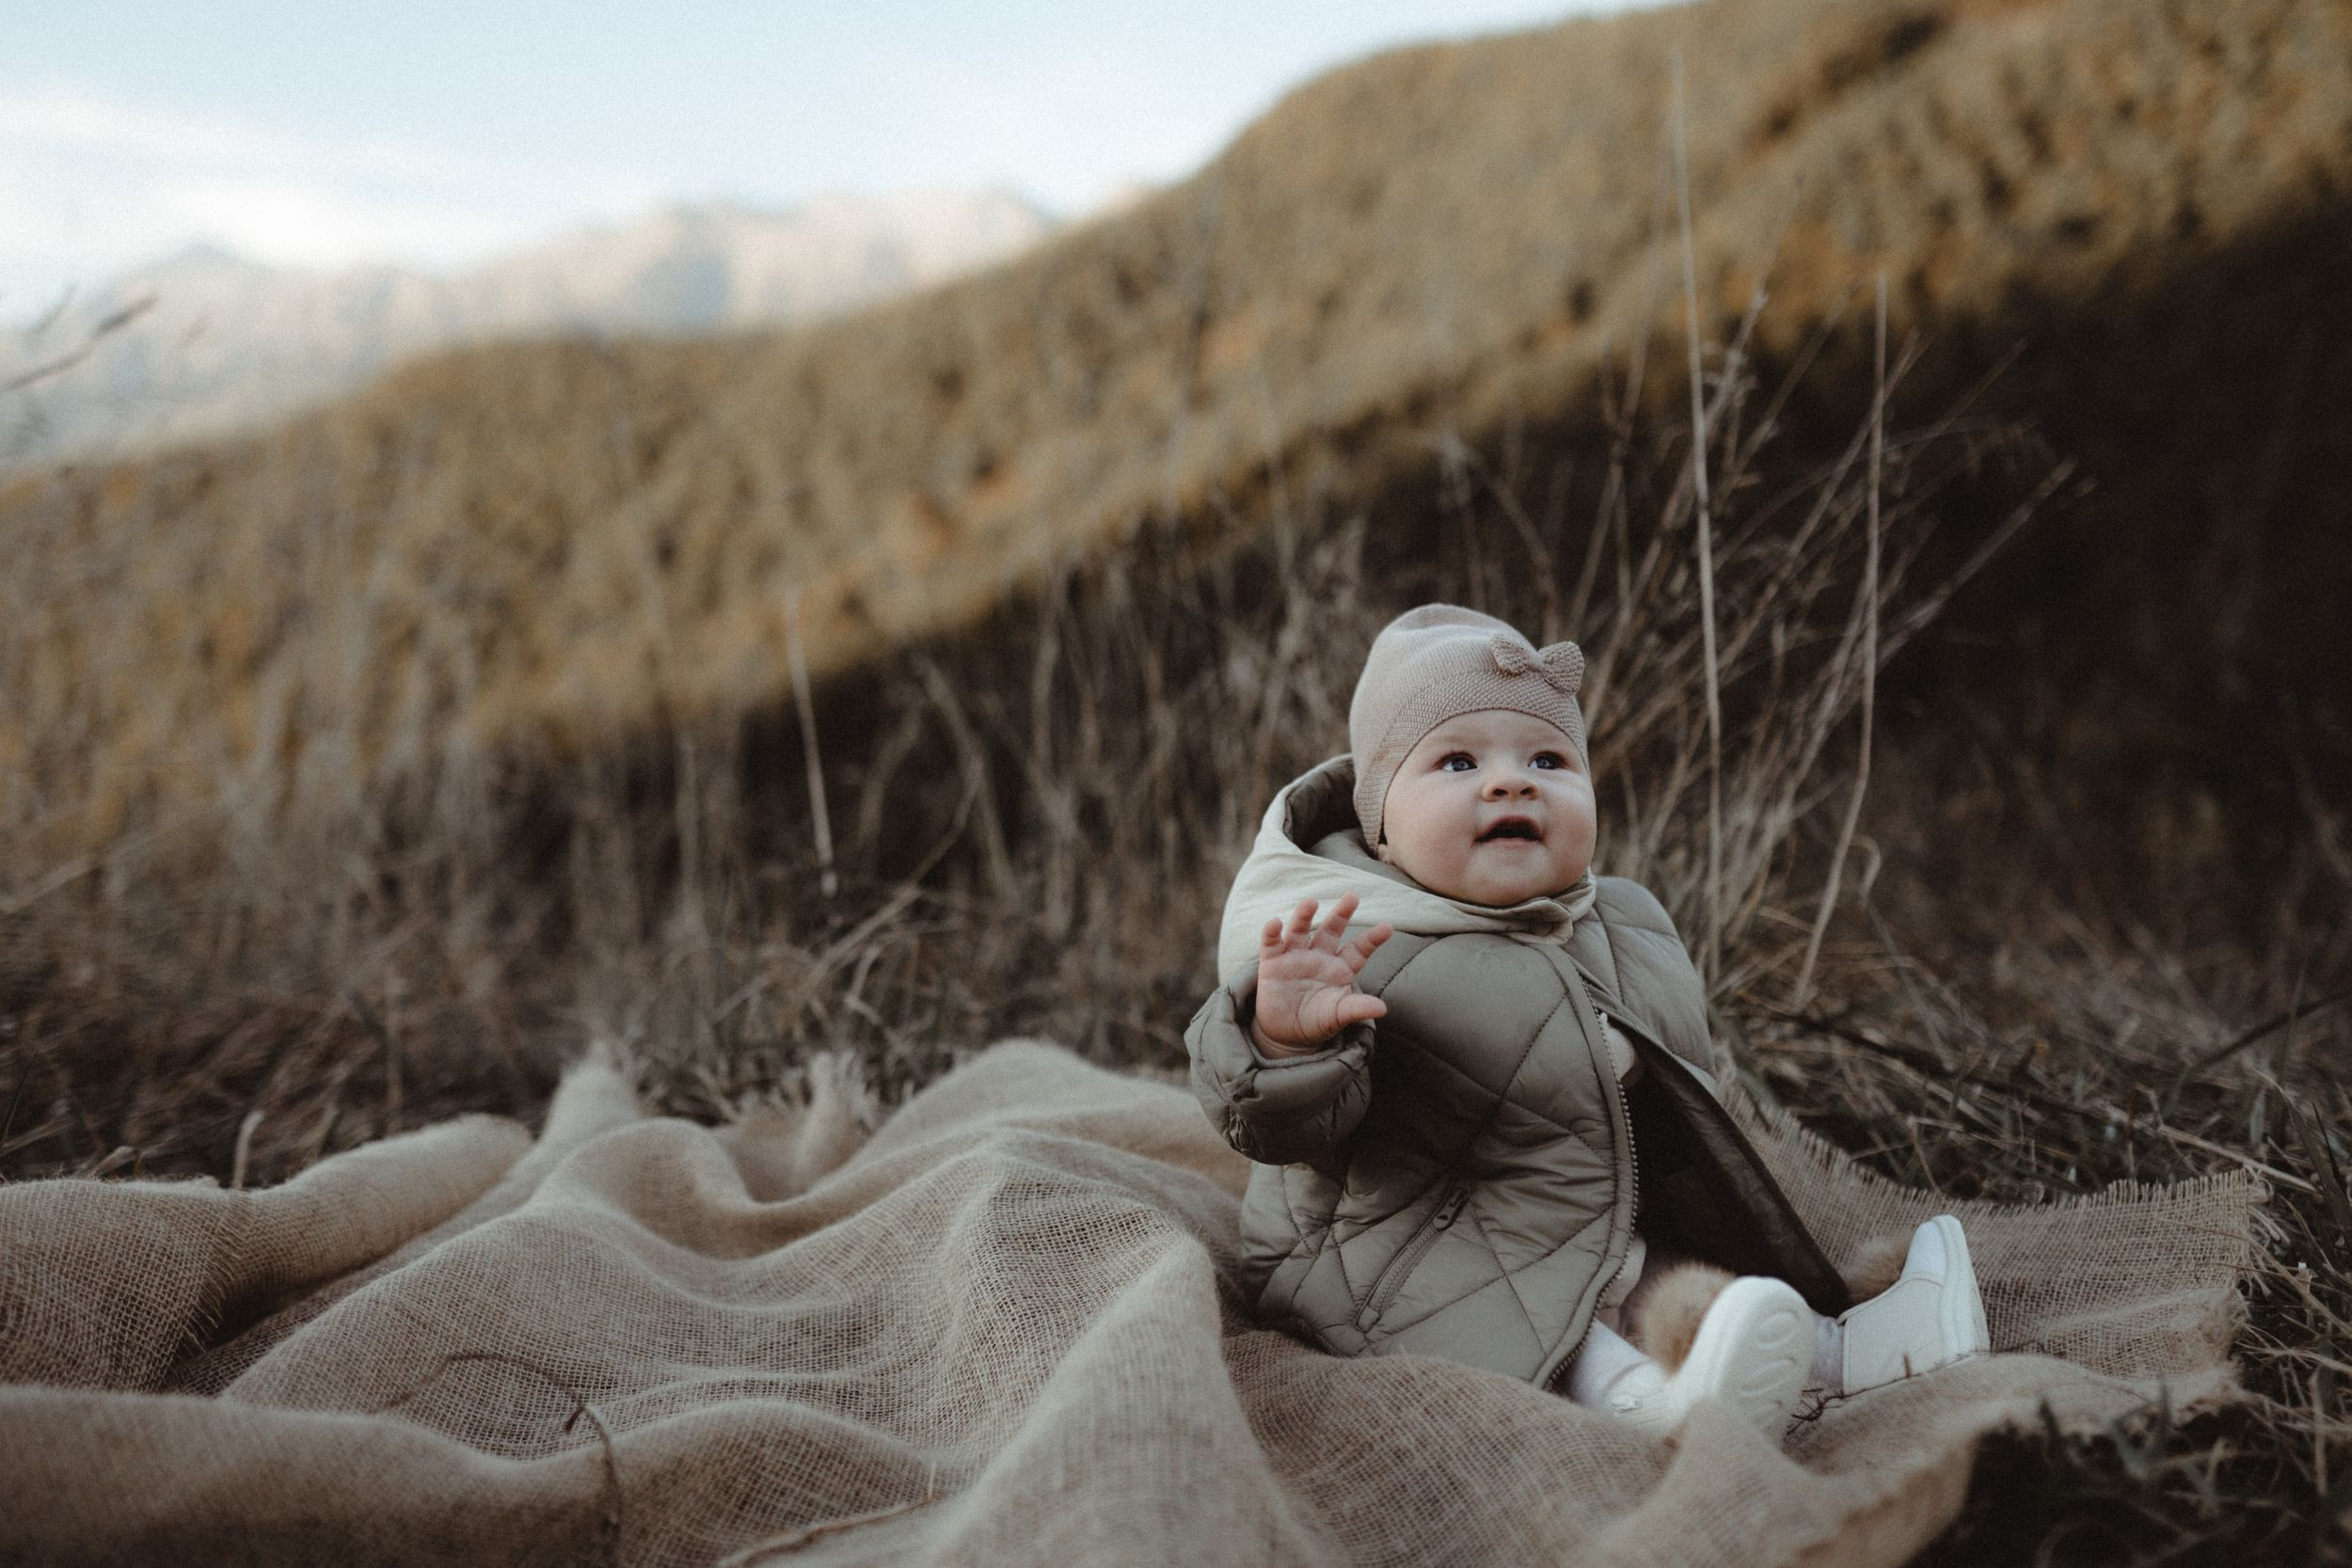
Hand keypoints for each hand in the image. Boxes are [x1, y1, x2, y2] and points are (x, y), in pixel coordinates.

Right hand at [1251, 892, 1392, 1056]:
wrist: (1286, 1034)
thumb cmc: (1317, 1021)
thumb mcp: (1338, 1015)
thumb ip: (1356, 1009)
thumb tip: (1382, 1008)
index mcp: (1340, 967)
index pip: (1359, 950)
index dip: (1372, 939)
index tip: (1388, 928)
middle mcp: (1319, 956)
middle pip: (1331, 930)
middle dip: (1341, 914)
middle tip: (1352, 897)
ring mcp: (1295, 957)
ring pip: (1300, 930)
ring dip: (1304, 915)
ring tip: (1311, 902)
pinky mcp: (1272, 963)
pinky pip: (1271, 944)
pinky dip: (1271, 933)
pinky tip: (1274, 923)